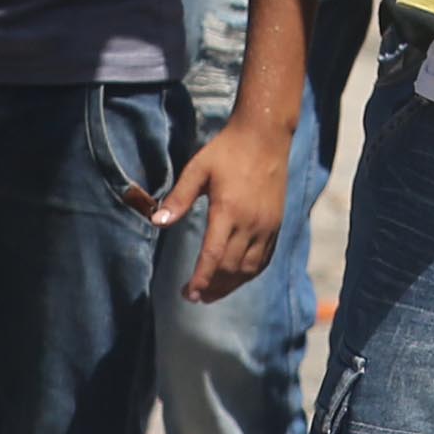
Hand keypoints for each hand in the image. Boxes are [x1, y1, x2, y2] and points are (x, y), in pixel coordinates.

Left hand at [149, 114, 294, 301]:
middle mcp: (251, 223)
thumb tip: (156, 222)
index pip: (213, 257)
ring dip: (230, 286)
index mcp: (228, 210)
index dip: (200, 280)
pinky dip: (249, 274)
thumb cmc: (227, 151)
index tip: (188, 293)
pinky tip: (236, 277)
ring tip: (212, 293)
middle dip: (212, 288)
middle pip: (230, 268)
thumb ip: (178, 198)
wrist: (265, 136)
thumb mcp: (197, 169)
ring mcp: (267, 226)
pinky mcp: (276, 224)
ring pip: (249, 269)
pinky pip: (264, 259)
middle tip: (194, 297)